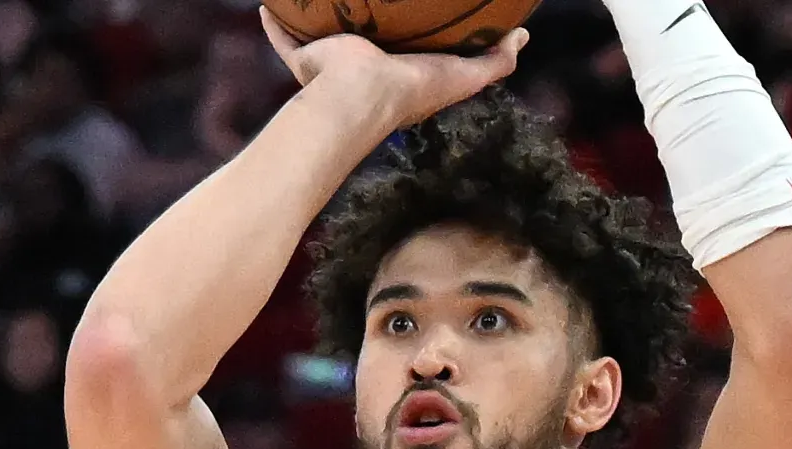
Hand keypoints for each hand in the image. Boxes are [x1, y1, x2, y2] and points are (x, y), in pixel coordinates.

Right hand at [260, 7, 526, 130]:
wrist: (360, 96)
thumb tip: (522, 35)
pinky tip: (269, 4)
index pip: (408, 47)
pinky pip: (286, 39)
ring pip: (322, 37)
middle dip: (362, 18)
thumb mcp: (464, 76)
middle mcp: (364, 69)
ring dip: (317, 18)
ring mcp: (332, 66)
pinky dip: (276, 24)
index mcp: (399, 72)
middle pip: (362, 37)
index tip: (419, 6)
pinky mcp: (307, 61)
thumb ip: (495, 61)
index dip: (415, 28)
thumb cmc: (413, 90)